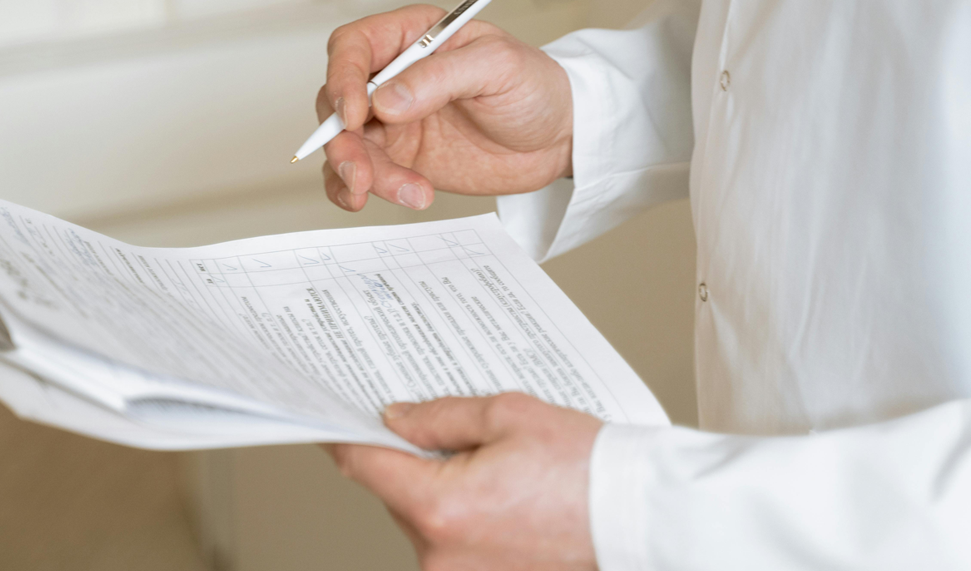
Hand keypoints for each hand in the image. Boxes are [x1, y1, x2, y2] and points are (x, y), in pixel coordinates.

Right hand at [317, 5, 572, 211]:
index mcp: (412, 38)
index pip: (353, 47)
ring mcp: (391, 122)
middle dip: (341, 140)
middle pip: (336, 101)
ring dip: (357, 172)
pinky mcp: (399, 159)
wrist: (559, 137)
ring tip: (403, 193)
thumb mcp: (498, 66)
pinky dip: (354, 190)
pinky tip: (372, 201)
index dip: (343, 78)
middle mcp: (392, 78)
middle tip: (363, 172)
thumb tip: (387, 100)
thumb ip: (441, 77)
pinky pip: (360, 174)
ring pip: (346, 144)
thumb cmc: (534, 86)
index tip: (356, 115)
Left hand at [326, 393, 602, 570]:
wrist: (642, 517)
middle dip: (413, 458)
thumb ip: (438, 417)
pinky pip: (452, 544)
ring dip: (442, 489)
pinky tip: (504, 494)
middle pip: (396, 493)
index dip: (343, 435)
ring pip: (425, 520)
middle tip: (453, 430)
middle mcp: (442, 556)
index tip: (328, 419)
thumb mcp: (508, 415)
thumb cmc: (589, 469)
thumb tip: (396, 420)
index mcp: (440, 508)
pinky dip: (464, 516)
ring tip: (499, 466)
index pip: (364, 465)